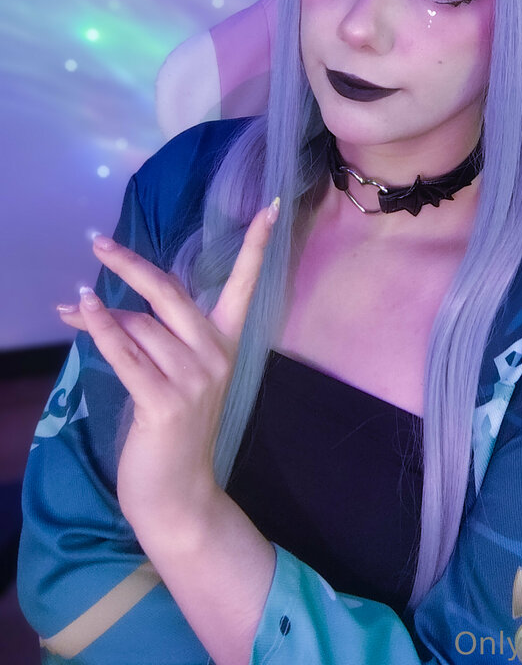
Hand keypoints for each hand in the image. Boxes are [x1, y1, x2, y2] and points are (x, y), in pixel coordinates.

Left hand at [57, 197, 280, 535]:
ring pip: (140, 327)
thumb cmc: (173, 429)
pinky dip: (100, 329)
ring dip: (101, 318)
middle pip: (170, 293)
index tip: (272, 205)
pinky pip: (126, 354)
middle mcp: (216, 354)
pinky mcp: (165, 401)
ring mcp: (194, 378)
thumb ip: (146, 334)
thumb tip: (92, 302)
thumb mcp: (170, 373)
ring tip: (72, 313)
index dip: (258, 244)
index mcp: (227, 342)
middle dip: (130, 265)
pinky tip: (81, 310)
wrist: (179, 493)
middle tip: (98, 243)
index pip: (247, 283)